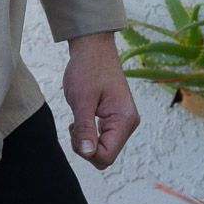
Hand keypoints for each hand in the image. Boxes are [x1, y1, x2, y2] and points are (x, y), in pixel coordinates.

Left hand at [62, 31, 139, 168]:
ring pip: (104, 149)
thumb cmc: (88, 69)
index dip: (86, 151)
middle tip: (74, 125)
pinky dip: (90, 134)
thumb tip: (87, 153)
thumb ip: (85, 128)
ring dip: (87, 140)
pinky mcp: (117, 118)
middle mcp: (129, 123)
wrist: (93, 47)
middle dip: (86, 148)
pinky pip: (104, 139)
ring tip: (78, 120)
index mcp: (124, 119)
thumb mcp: (81, 99)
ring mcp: (124, 121)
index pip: (106, 156)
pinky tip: (82, 120)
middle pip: (106, 156)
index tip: (74, 130)